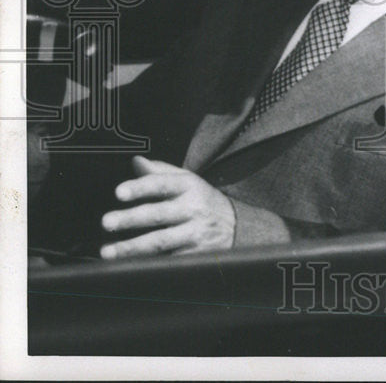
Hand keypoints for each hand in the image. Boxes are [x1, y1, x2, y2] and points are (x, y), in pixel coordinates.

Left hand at [100, 156, 234, 258]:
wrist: (237, 226)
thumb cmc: (203, 201)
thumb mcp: (187, 181)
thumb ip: (160, 172)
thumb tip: (136, 161)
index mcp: (189, 186)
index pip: (162, 184)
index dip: (140, 188)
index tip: (119, 192)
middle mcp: (193, 209)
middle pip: (158, 214)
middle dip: (131, 218)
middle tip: (107, 222)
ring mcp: (195, 233)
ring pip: (161, 240)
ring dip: (132, 247)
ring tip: (108, 251)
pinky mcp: (196, 254)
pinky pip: (169, 259)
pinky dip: (148, 264)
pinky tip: (129, 266)